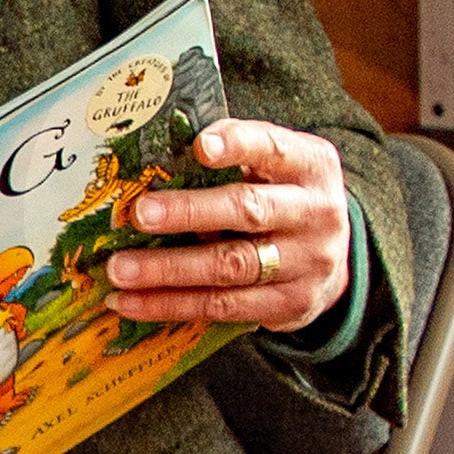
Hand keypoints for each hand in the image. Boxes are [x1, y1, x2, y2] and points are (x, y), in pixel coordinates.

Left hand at [104, 119, 350, 332]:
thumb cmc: (281, 195)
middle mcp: (315, 213)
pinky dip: (173, 304)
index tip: (200, 147)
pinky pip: (224, 307)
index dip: (238, 146)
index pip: (273, 148)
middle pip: (248, 211)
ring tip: (120, 270)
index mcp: (310, 166)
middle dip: (189, 213)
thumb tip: (154, 159)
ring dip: (169, 270)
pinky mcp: (289, 305)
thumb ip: (231, 157)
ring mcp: (307, 264)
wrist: (333, 256)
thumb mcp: (272, 165)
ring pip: (231, 267)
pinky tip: (133, 302)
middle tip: (140, 215)